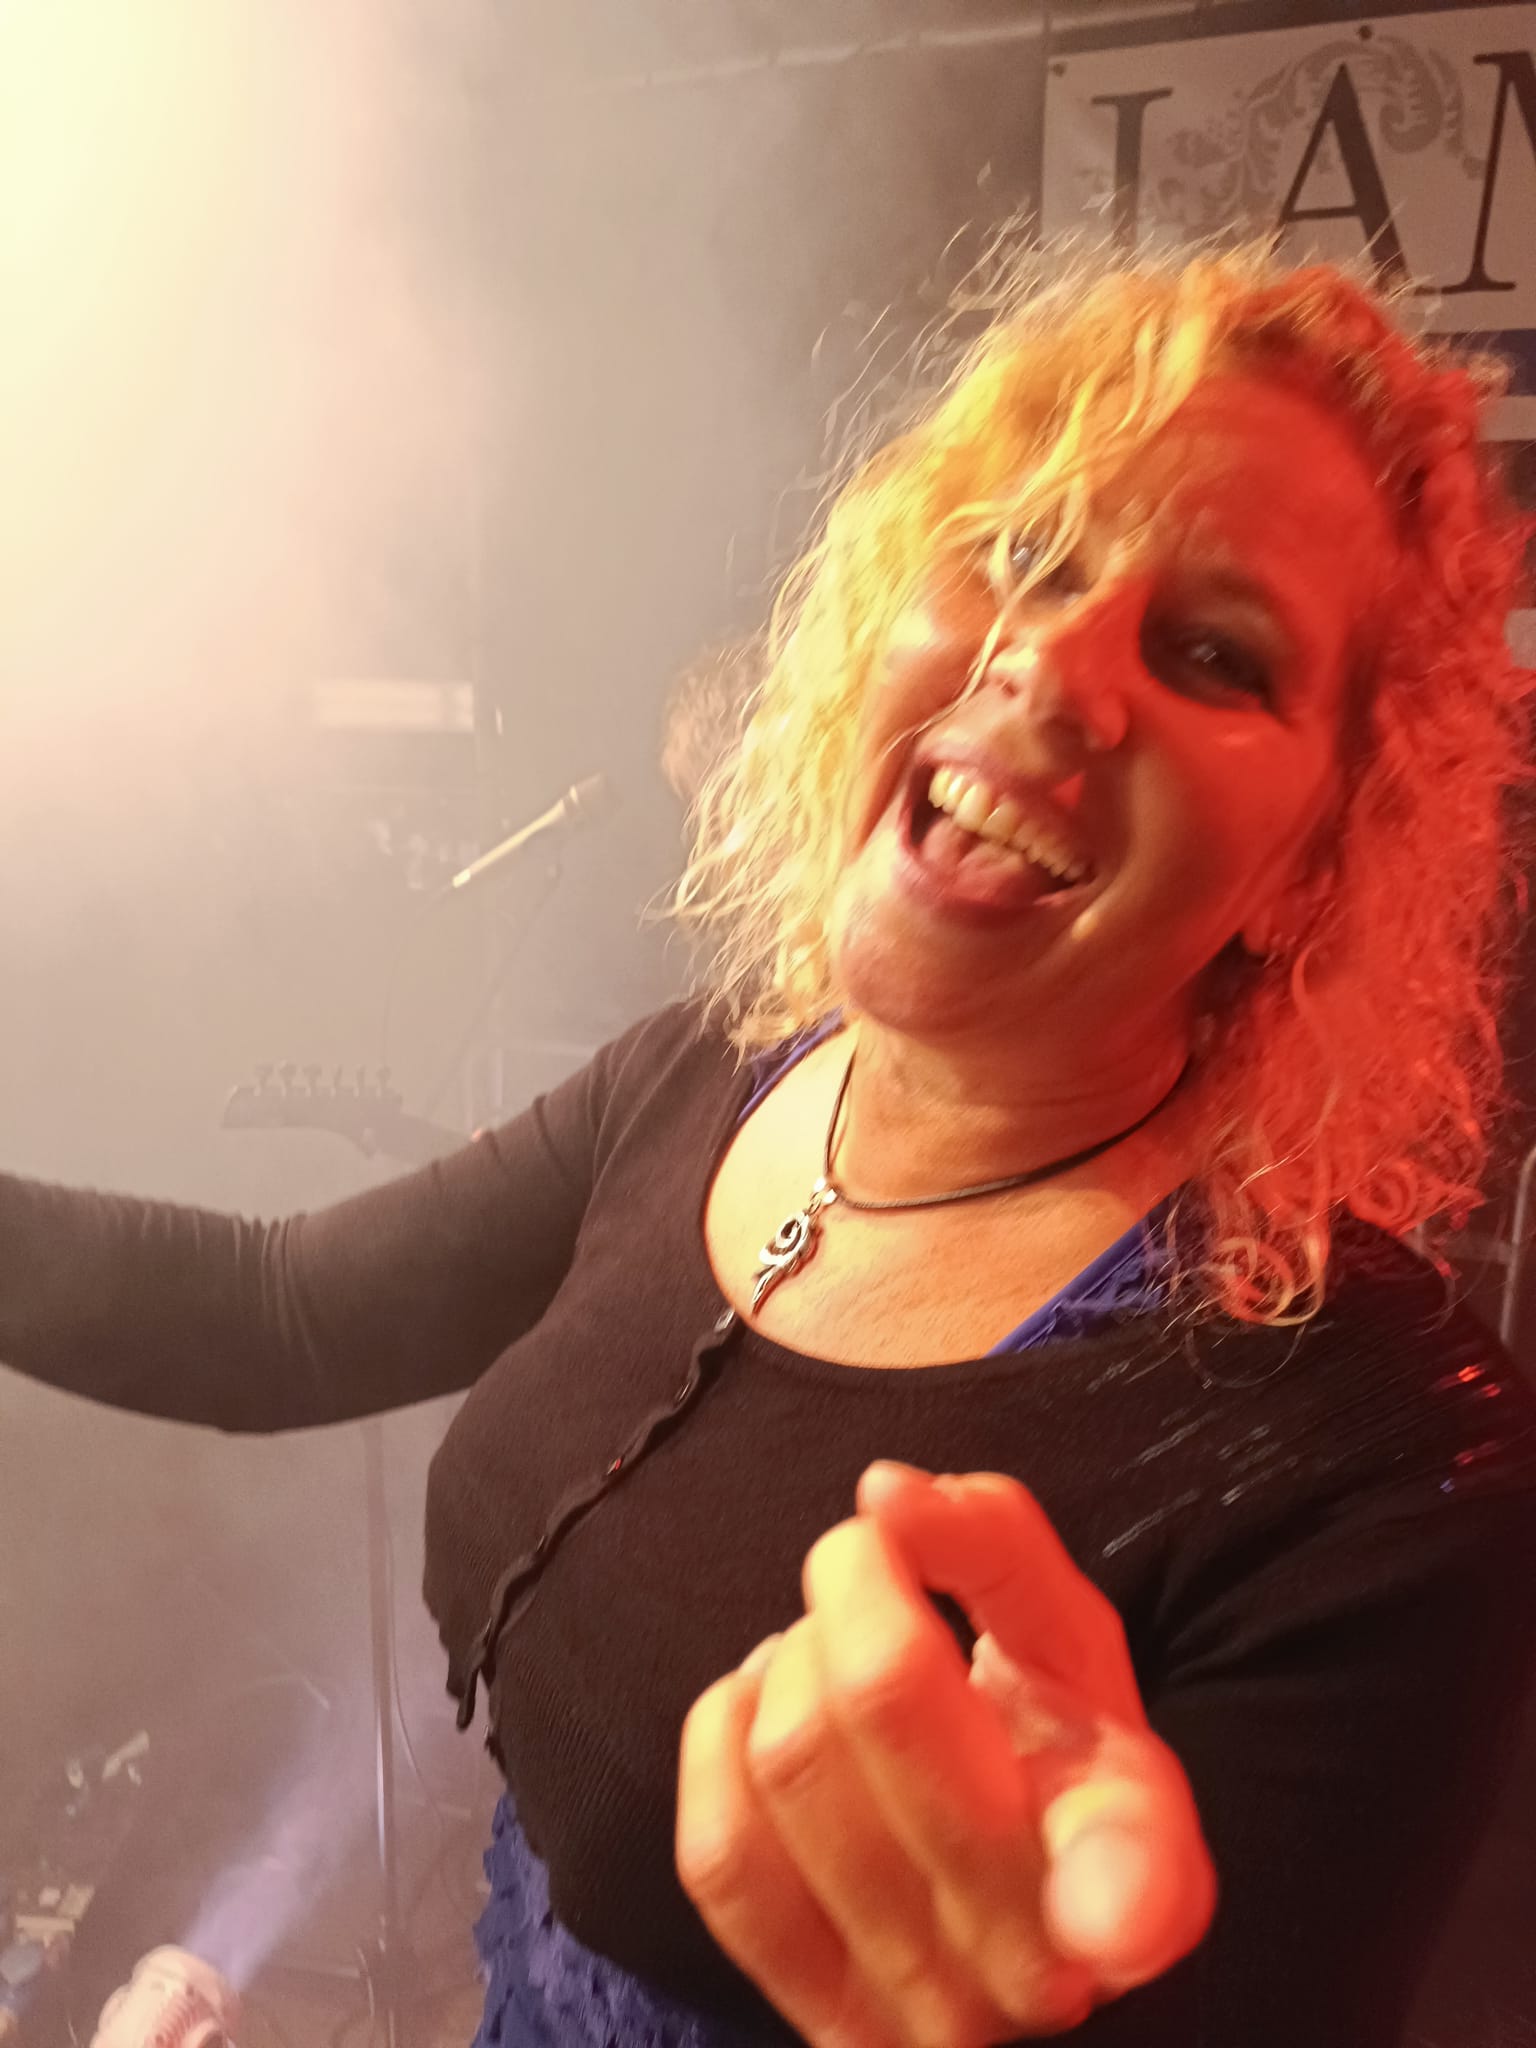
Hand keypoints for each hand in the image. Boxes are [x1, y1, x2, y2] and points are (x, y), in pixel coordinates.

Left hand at [676, 1463, 1214, 2045]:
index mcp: (1138, 1843)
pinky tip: (766, 1707)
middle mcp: (1041, 1958)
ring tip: (830, 1651)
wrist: (1010, 1896)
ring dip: (790, 1658)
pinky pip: (717, 1855)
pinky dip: (720, 1736)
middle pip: (881, 1699)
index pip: (1130, 1877)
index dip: (1119, 1896)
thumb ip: (997, 1541)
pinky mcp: (829, 2031)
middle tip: (869, 1565)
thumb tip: (881, 1494)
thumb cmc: (1045, 1750)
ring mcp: (928, 2015)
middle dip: (852, 1582)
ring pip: (790, 1760)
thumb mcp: (1067, 1636)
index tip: (1108, 1915)